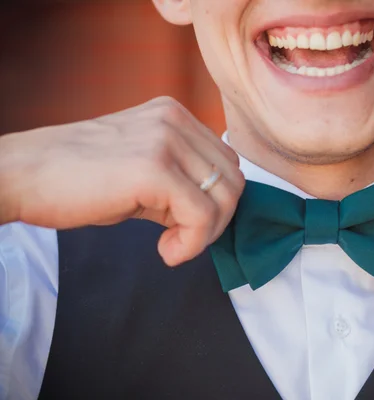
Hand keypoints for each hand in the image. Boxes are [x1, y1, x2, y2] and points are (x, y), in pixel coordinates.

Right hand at [0, 97, 243, 265]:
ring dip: (204, 235)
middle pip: (233, 180)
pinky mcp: (153, 168)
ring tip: (171, 245)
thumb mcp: (141, 169)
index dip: (216, 202)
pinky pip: (201, 216)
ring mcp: (166, 139)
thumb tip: (217, 211)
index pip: (227, 163)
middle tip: (181, 240)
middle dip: (216, 221)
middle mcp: (175, 119)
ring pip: (224, 198)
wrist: (22, 176)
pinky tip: (166, 252)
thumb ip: (180, 180)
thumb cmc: (76, 180)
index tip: (186, 225)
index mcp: (175, 115)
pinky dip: (192, 244)